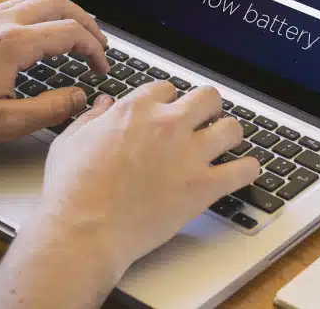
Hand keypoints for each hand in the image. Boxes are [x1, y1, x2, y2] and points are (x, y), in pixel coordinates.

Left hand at [0, 0, 109, 150]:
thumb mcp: (6, 124)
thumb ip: (50, 109)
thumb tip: (79, 97)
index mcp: (12, 45)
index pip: (69, 33)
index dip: (94, 50)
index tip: (101, 68)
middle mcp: (0, 24)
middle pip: (58, 4)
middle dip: (86, 22)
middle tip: (99, 44)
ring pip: (36, 0)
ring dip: (63, 13)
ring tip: (76, 34)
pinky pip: (15, 6)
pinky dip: (39, 14)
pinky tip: (39, 32)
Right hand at [38, 82, 259, 275]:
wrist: (84, 231)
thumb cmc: (72, 191)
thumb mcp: (71, 141)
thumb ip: (91, 118)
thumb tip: (102, 104)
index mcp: (136, 110)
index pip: (168, 88)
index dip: (169, 101)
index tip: (169, 113)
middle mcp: (167, 125)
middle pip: (208, 97)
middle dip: (207, 108)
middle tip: (204, 121)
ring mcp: (188, 155)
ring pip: (232, 128)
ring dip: (230, 135)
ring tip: (226, 144)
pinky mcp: (202, 187)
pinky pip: (244, 170)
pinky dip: (248, 170)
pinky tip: (244, 171)